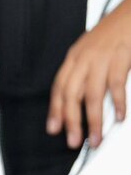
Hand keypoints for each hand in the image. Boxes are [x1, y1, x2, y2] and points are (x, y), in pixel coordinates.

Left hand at [47, 2, 130, 147]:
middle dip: (71, 120)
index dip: (55, 109)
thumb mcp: (91, 50)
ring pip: (92, 94)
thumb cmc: (112, 33)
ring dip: (94, 119)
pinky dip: (117, 102)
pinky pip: (116, 84)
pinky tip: (119, 117)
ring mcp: (101, 58)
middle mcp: (83, 58)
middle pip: (71, 94)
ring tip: (96, 138)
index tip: (53, 129)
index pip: (59, 87)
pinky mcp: (120, 57)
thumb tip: (80, 99)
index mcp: (74, 57)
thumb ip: (84, 72)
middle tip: (73, 141)